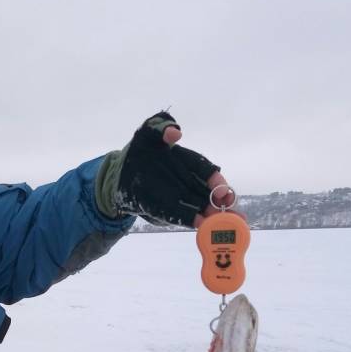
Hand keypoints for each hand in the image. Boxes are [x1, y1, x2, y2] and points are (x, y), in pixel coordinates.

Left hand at [96, 112, 239, 227]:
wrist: (119, 173)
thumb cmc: (138, 151)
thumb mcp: (146, 134)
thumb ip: (159, 127)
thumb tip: (175, 132)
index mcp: (186, 161)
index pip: (205, 169)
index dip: (215, 179)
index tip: (221, 188)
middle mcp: (186, 180)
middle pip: (207, 192)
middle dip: (221, 202)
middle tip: (231, 210)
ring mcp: (177, 195)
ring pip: (199, 205)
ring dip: (211, 214)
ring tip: (223, 223)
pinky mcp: (164, 208)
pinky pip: (180, 214)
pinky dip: (190, 219)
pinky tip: (201, 225)